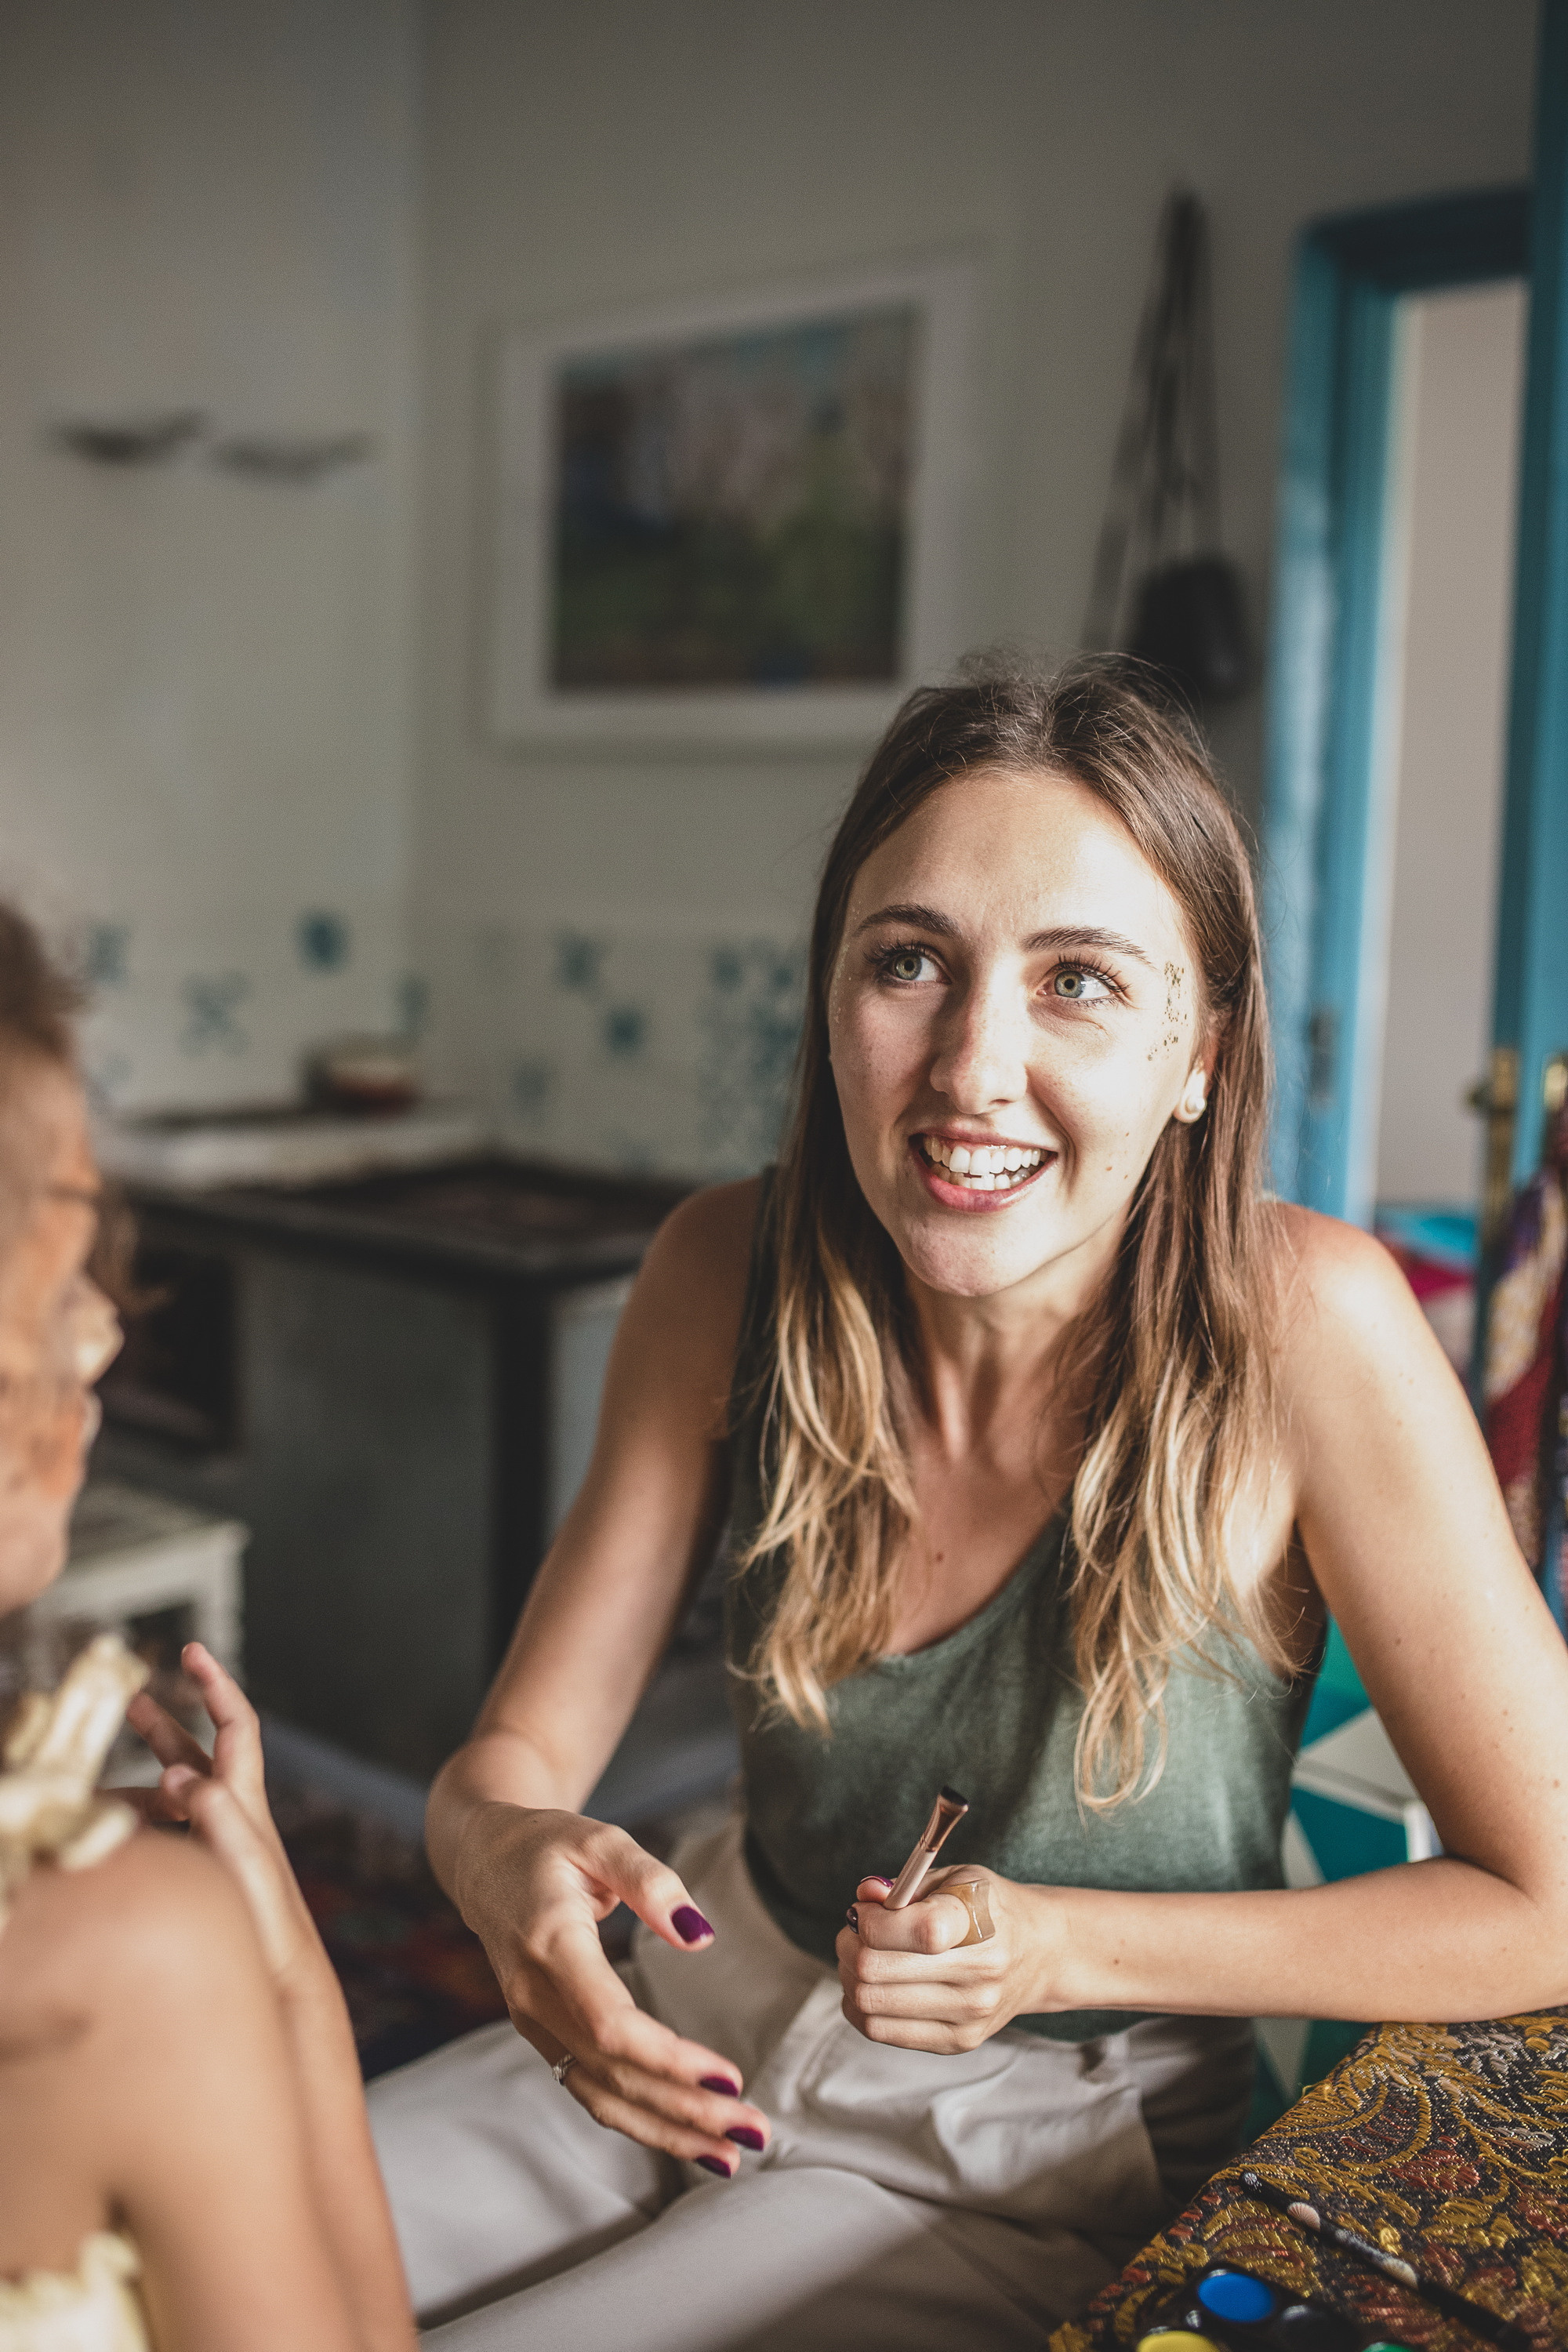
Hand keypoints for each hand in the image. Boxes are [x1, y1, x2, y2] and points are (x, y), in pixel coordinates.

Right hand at [124, 1642, 326, 2002]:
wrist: (284, 1981)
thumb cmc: (268, 1924)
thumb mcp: (243, 1858)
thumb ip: (215, 1811)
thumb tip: (178, 1771)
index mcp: (244, 1800)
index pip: (235, 1725)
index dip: (216, 1685)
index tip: (194, 1651)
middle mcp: (231, 1814)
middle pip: (197, 1752)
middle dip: (165, 1724)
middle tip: (134, 1699)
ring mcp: (215, 1844)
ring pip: (169, 1798)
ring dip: (135, 1782)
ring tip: (93, 1785)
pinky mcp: (202, 1874)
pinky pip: (162, 1839)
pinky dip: (133, 1830)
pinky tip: (105, 1841)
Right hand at [452, 1799, 768, 2176]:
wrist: (484, 1863)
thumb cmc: (547, 1847)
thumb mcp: (600, 1840)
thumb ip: (651, 1882)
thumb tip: (699, 1935)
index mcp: (550, 1946)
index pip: (609, 2024)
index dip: (668, 2060)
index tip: (729, 2079)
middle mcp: (535, 1998)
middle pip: (613, 2073)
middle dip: (685, 2110)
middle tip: (754, 2129)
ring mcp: (534, 2024)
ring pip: (601, 2096)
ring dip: (667, 2131)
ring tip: (733, 2152)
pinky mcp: (545, 2037)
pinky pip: (592, 2090)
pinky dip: (641, 2121)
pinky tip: (687, 2137)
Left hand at [835, 1865, 1051, 2051]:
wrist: (1039, 1954)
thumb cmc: (990, 1910)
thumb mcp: (957, 1878)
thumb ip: (906, 1886)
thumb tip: (865, 1895)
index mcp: (980, 1924)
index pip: (916, 1930)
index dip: (872, 1919)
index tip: (864, 1910)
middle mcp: (979, 1974)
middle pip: (876, 1969)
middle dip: (849, 1945)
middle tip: (854, 1932)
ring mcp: (969, 2014)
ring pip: (870, 2004)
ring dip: (850, 1976)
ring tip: (862, 1957)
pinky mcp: (958, 2042)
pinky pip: (881, 2031)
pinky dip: (860, 2007)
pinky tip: (872, 1986)